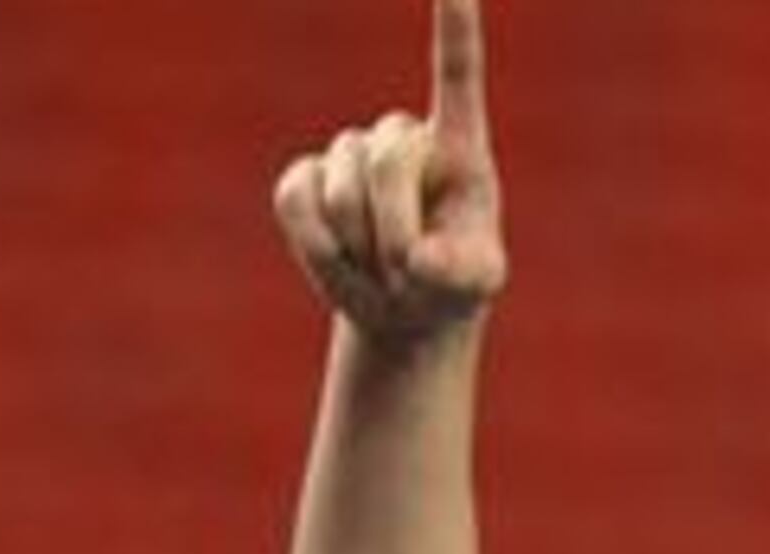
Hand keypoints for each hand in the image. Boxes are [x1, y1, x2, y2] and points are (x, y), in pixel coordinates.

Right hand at [273, 0, 507, 343]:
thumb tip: (418, 257)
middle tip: (409, 273)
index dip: (454, 26)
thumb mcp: (474, 287)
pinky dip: (315, 244)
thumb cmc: (453, 286)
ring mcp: (349, 155)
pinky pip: (295, 200)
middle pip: (386, 162)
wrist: (405, 308)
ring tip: (383, 270)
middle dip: (395, 229)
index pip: (456, 73)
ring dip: (360, 247)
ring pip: (339, 191)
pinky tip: (340, 258)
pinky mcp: (305, 179)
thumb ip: (461, 273)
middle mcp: (401, 138)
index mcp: (457, 147)